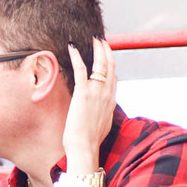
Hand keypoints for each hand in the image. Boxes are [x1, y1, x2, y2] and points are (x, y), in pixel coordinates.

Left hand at [62, 38, 116, 174]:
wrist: (85, 147)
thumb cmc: (89, 140)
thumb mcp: (102, 124)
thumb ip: (103, 112)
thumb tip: (100, 110)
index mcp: (111, 101)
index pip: (114, 77)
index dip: (111, 64)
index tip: (107, 54)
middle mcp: (107, 94)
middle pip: (111, 66)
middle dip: (107, 51)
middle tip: (102, 40)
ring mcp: (97, 93)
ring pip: (101, 64)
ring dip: (97, 49)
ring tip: (94, 39)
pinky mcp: (83, 93)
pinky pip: (81, 69)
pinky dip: (77, 56)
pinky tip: (72, 47)